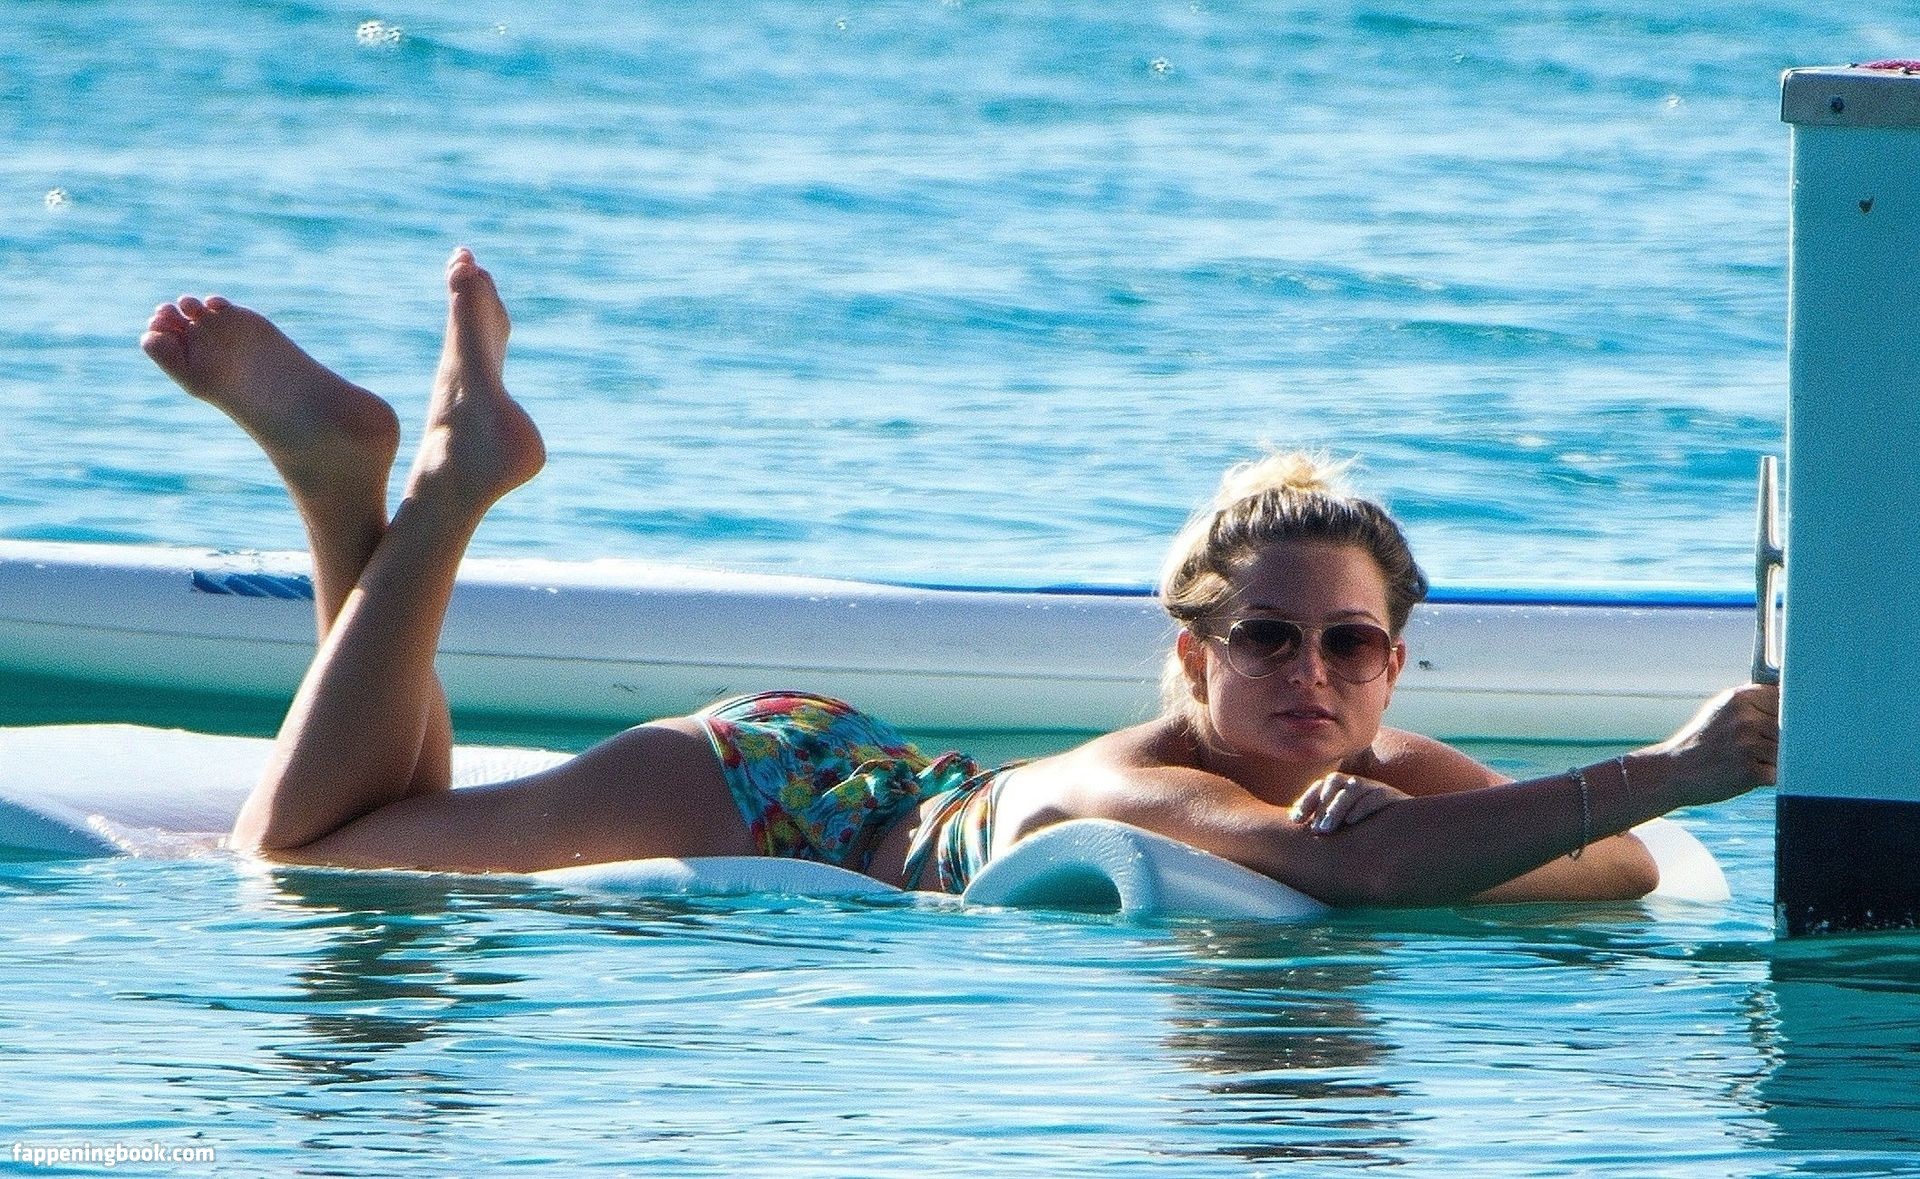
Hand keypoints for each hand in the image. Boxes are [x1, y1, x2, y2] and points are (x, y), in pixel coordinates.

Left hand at [1289, 772, 1409, 834]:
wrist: (1407, 831)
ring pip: (1354, 788)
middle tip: (1315, 830)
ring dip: (1338, 807)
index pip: (1320, 786)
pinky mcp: (1393, 797)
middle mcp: (1358, 784)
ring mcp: (1376, 788)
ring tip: (1327, 828)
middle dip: (1323, 806)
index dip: (1307, 800)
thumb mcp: (1343, 828)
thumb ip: (1323, 825)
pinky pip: (1376, 796)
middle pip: (1335, 783)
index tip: (1296, 820)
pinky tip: (1351, 821)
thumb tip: (1297, 832)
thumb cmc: (1367, 830)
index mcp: (1343, 788)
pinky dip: (1362, 807)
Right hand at [1639, 682, 1778, 806]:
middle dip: (1777, 740)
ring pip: (1786, 752)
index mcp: (1739, 699)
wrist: (1674, 771)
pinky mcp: (1750, 772)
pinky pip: (1778, 774)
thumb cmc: (1701, 742)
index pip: (1785, 699)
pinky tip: (1745, 773)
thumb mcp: (1720, 710)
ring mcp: (1747, 746)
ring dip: (1772, 760)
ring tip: (1746, 760)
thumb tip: (1789, 696)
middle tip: (1751, 747)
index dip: (1784, 713)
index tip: (1775, 721)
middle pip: (1789, 728)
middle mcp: (1745, 719)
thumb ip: (1752, 702)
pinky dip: (1767, 777)